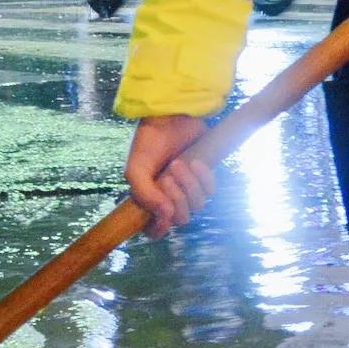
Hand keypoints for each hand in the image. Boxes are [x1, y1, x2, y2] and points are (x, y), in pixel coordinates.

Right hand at [125, 114, 213, 236]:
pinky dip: (204, 178)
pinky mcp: (204, 177)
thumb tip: (165, 214)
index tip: (163, 215)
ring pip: (198, 205)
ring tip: (179, 164)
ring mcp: (188, 188)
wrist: (170, 117)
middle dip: (177, 199)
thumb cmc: (149, 142)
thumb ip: (144, 194)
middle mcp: (169, 198)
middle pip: (181, 218)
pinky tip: (196, 162)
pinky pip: (211, 190)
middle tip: (168, 177)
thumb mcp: (137, 168)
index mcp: (149, 200)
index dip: (160, 228)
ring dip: (189, 185)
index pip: (155, 230)